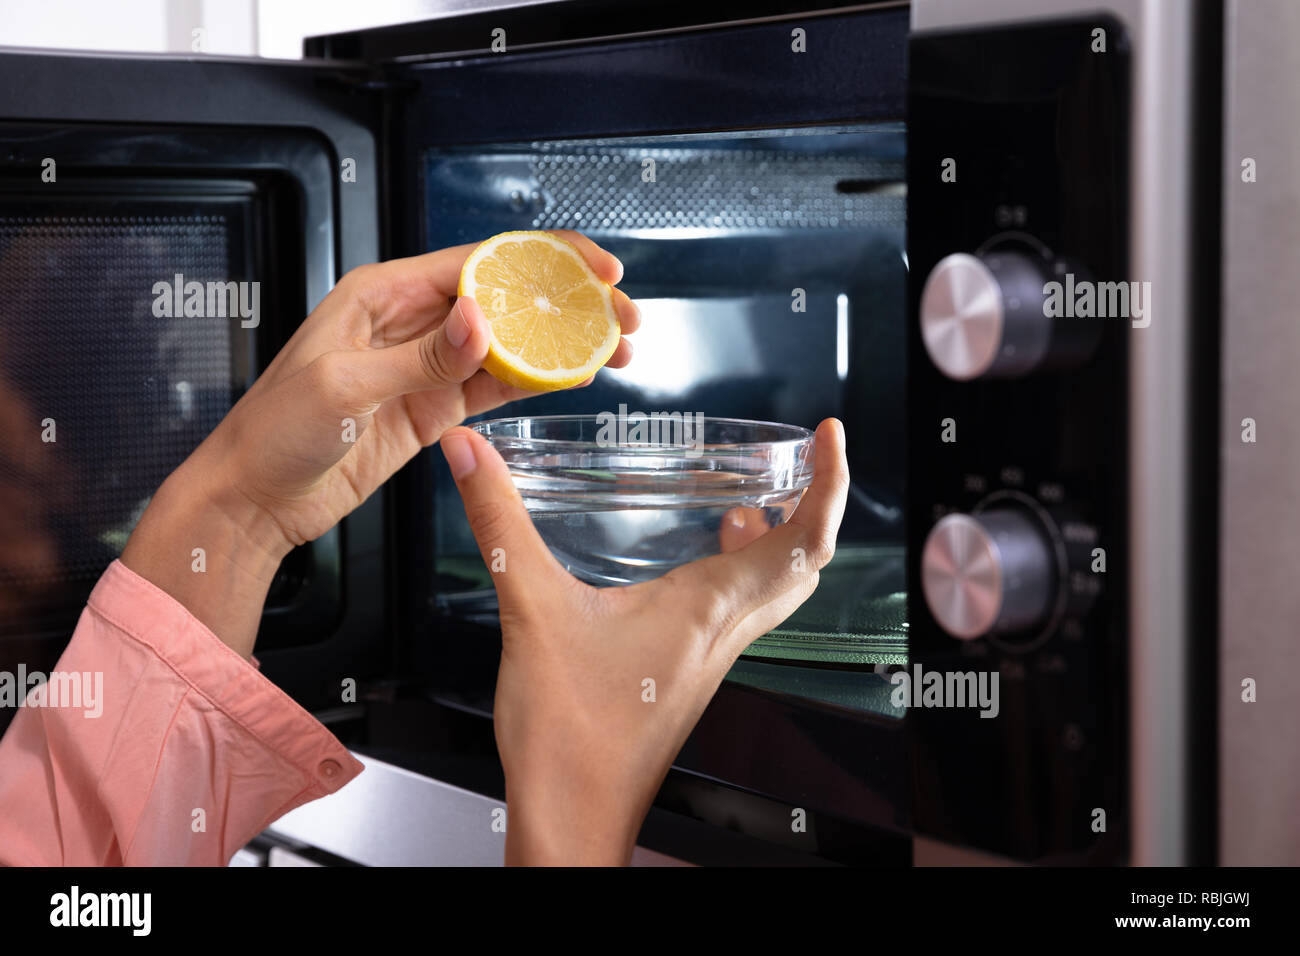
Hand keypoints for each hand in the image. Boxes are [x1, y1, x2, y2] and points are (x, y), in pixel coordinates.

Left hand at [121, 234, 638, 656]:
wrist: (254, 500)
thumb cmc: (273, 433)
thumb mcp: (343, 387)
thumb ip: (419, 357)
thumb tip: (482, 323)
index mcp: (383, 294)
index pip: (480, 263)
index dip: (544, 260)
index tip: (595, 267)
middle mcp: (410, 322)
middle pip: (507, 298)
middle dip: (569, 302)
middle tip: (622, 315)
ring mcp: (425, 367)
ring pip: (510, 343)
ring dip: (563, 344)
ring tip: (616, 348)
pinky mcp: (433, 409)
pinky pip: (495, 386)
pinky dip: (537, 381)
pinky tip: (574, 377)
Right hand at [440, 418, 848, 864]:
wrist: (571, 816)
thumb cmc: (568, 737)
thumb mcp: (529, 609)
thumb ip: (499, 525)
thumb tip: (469, 455)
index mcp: (709, 609)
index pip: (804, 541)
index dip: (831, 483)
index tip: (830, 438)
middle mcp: (723, 633)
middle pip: (804, 565)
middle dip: (815, 506)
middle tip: (801, 463)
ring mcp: (710, 657)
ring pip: (774, 592)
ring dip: (779, 542)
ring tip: (753, 501)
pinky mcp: (686, 673)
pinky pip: (738, 613)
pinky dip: (740, 574)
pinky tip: (696, 560)